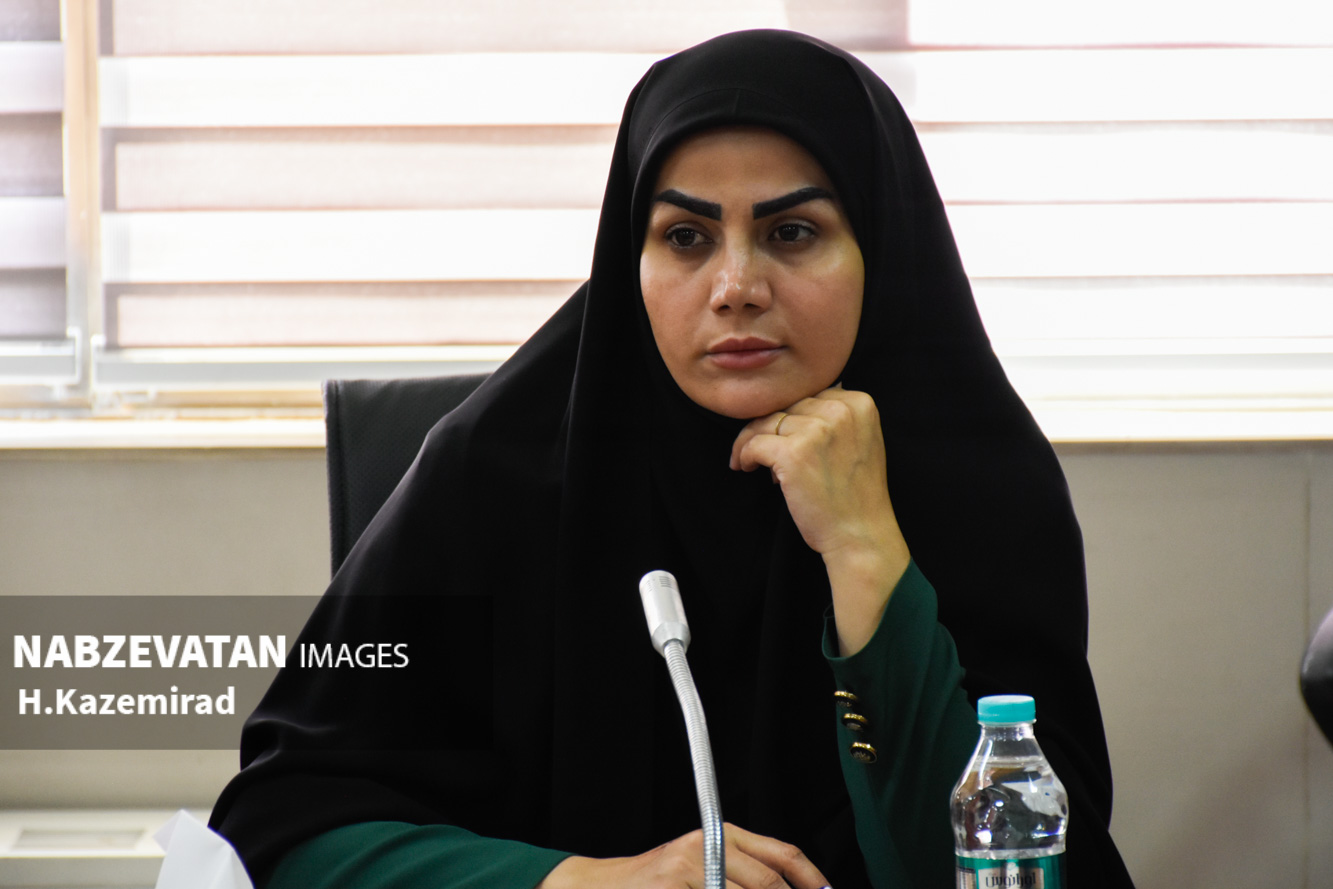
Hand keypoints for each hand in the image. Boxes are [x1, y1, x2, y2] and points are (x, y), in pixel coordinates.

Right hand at [537, 822, 829, 888]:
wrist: (598, 886)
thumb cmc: (654, 882)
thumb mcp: (700, 866)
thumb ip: (739, 873)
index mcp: (720, 834)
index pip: (780, 853)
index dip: (812, 879)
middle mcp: (706, 846)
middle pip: (768, 883)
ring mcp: (687, 869)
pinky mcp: (672, 888)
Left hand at [729, 387, 909, 654]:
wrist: (860, 535)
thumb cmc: (856, 496)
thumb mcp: (861, 442)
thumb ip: (836, 418)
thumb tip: (792, 406)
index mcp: (860, 403)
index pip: (809, 396)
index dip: (794, 419)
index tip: (788, 440)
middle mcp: (840, 410)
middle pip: (787, 407)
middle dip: (773, 430)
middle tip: (767, 456)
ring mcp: (816, 430)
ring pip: (766, 422)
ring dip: (753, 442)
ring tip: (752, 462)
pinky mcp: (793, 453)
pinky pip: (754, 443)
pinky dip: (744, 454)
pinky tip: (746, 467)